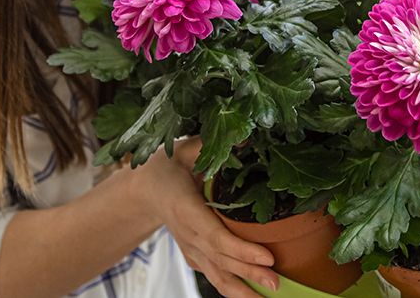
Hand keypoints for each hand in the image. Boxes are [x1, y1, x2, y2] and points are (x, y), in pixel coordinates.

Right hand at [136, 138, 278, 296]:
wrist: (143, 190)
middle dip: (249, 273)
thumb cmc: (166, 167)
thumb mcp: (186, 149)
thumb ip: (209, 145)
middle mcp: (187, 234)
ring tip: (270, 297)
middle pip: (221, 259)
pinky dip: (232, 288)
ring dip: (242, 290)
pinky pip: (214, 275)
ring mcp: (190, 248)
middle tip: (277, 282)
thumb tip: (247, 137)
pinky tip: (253, 296)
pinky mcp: (194, 255)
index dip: (241, 249)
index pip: (215, 235)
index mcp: (185, 209)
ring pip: (216, 275)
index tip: (268, 258)